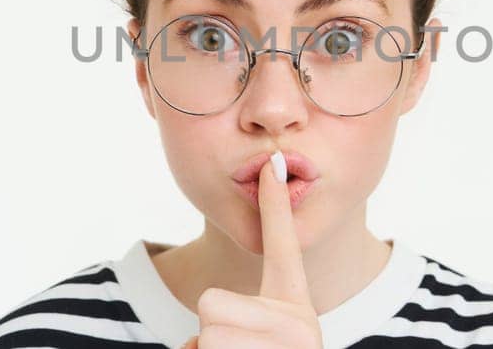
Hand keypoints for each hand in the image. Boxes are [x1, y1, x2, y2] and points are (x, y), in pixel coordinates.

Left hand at [180, 153, 321, 348]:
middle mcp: (300, 325)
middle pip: (211, 306)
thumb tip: (192, 341)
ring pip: (204, 339)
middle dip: (207, 336)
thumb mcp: (264, 340)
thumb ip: (236, 322)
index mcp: (296, 308)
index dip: (276, 205)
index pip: (283, 247)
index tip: (275, 161)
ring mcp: (289, 346)